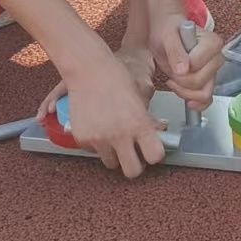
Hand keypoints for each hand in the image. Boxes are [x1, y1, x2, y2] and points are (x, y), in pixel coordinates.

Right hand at [65, 53, 168, 177]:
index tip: (151, 150)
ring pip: (111, 163)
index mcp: (140, 124)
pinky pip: (92, 151)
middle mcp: (120, 135)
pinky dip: (96, 143)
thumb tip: (157, 133)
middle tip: (133, 155)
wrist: (89, 69)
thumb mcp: (140, 99)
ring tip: (113, 136)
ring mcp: (99, 139)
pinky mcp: (82, 138)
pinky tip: (97, 125)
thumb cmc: (117, 78)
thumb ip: (146, 120)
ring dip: (114, 154)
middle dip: (134, 165)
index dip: (154, 155)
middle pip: (132, 171)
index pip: (155, 156)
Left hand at [153, 12, 222, 108]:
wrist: (168, 33)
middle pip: (201, 82)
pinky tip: (185, 99)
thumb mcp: (167, 36)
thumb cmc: (169, 30)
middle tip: (171, 70)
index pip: (196, 67)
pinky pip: (207, 100)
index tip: (171, 61)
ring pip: (204, 93)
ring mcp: (213, 71)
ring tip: (173, 81)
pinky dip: (196, 103)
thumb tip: (183, 70)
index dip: (180, 69)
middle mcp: (217, 57)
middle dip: (181, 81)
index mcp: (212, 43)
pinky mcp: (208, 81)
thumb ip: (175, 51)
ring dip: (185, 92)